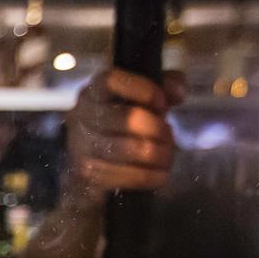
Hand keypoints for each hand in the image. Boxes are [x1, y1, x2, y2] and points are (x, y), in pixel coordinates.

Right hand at [63, 69, 185, 207]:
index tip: (162, 103)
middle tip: (168, 133)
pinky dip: (153, 176)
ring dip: (161, 154)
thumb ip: (165, 84)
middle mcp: (82, 116)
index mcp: (94, 92)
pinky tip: (160, 173)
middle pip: (129, 118)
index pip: (112, 81)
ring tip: (166, 153)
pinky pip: (129, 176)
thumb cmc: (122, 122)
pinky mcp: (88, 175)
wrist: (92, 159)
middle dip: (159, 128)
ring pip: (133, 150)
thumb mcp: (142, 96)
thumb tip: (177, 94)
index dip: (144, 90)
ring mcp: (82, 147)